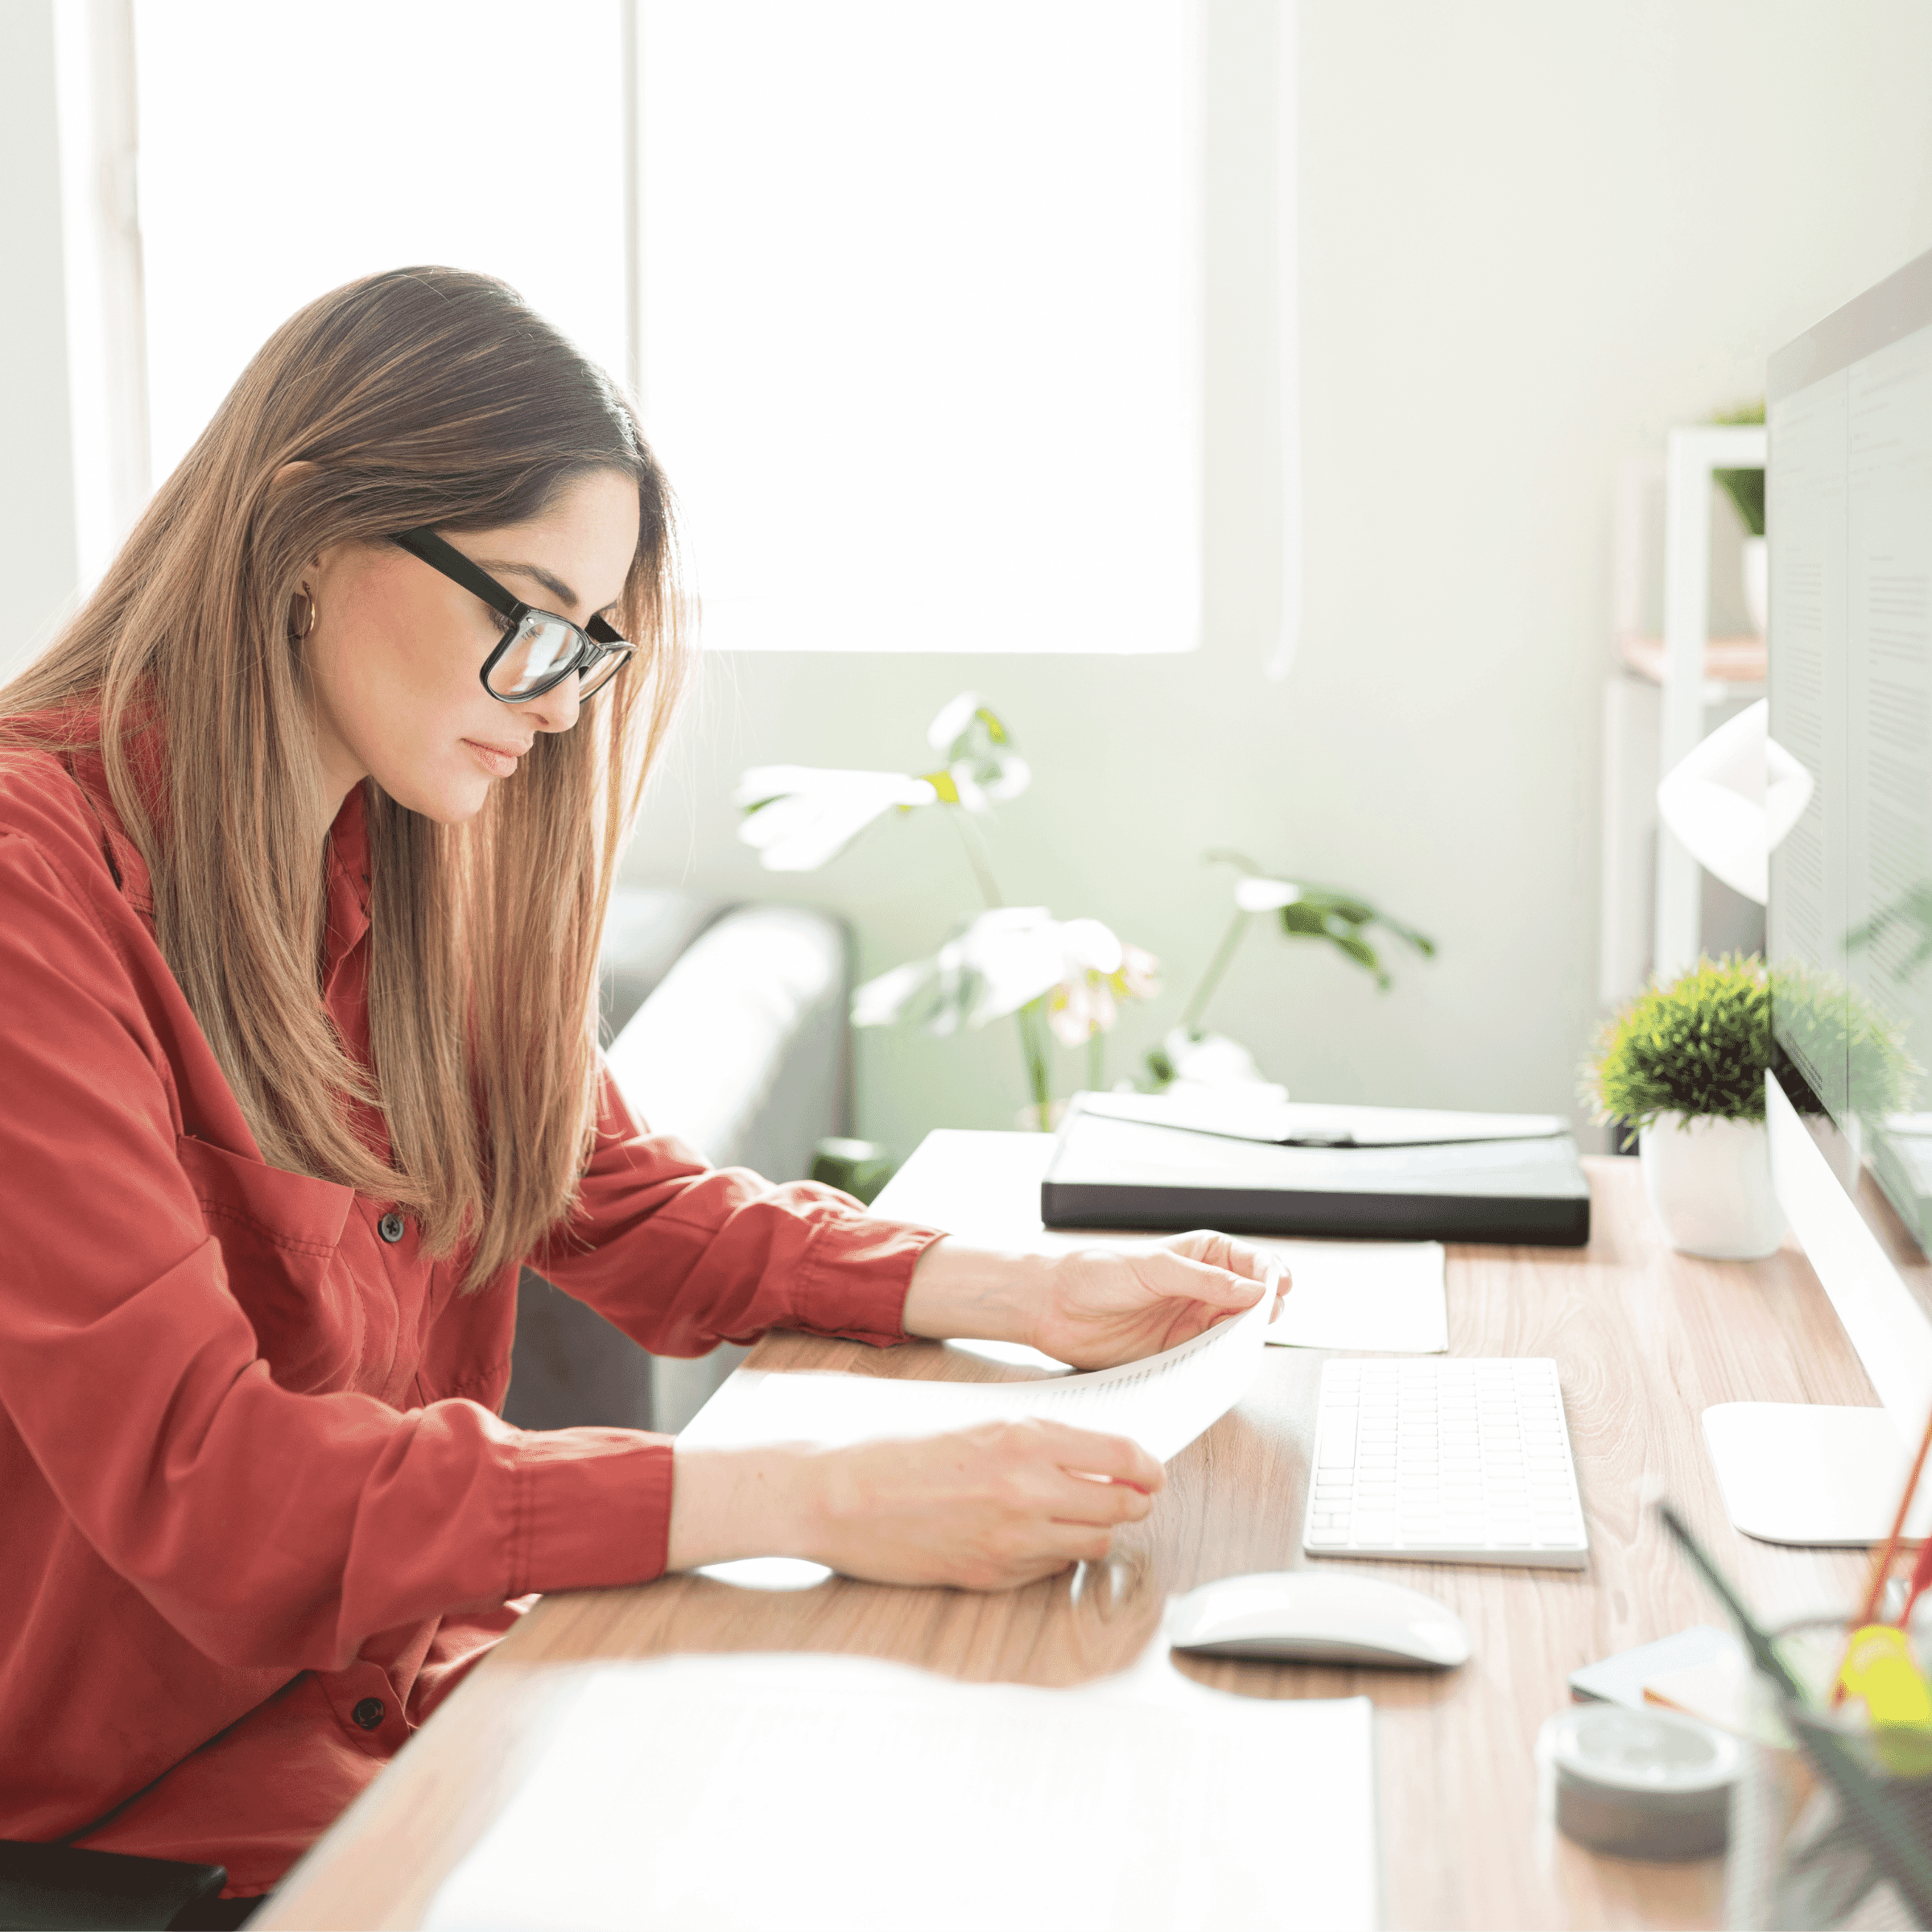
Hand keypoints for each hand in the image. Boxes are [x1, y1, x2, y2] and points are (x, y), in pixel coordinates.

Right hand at [667, 1421, 1163, 1590]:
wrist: (841, 1494)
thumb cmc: (900, 1448)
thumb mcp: (979, 1420)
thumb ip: (1041, 1438)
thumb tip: (1096, 1454)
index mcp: (1027, 1441)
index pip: (1125, 1458)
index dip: (1148, 1467)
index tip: (1150, 1470)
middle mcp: (1029, 1492)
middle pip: (1122, 1508)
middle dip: (1133, 1502)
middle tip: (1129, 1494)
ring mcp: (1012, 1541)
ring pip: (1093, 1542)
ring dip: (1096, 1529)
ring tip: (1077, 1513)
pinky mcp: (993, 1575)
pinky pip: (1050, 1567)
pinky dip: (1054, 1552)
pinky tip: (1033, 1534)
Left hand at [1029, 1230, 1285, 1369]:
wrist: (1052, 1305)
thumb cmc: (1095, 1271)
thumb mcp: (1153, 1266)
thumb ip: (1203, 1279)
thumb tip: (1252, 1290)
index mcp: (1201, 1254)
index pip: (1252, 1262)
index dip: (1272, 1275)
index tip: (1279, 1289)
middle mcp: (1201, 1288)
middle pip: (1252, 1301)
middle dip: (1264, 1310)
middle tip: (1260, 1320)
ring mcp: (1190, 1321)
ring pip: (1235, 1332)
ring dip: (1243, 1338)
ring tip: (1239, 1342)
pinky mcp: (1176, 1352)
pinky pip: (1209, 1358)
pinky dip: (1219, 1362)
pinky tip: (1219, 1362)